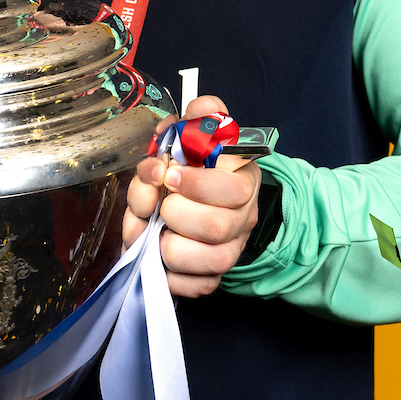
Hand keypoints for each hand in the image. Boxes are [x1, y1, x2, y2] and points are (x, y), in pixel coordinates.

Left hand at [122, 95, 259, 297]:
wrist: (197, 202)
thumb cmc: (190, 166)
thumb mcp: (192, 135)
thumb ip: (197, 119)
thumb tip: (197, 112)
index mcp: (243, 177)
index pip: (233, 187)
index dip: (197, 183)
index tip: (169, 175)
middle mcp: (244, 216)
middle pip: (216, 227)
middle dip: (174, 214)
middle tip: (160, 203)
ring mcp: (232, 249)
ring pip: (209, 261)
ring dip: (168, 245)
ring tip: (156, 229)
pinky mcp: (215, 277)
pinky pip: (198, 287)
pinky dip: (171, 274)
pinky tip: (158, 252)